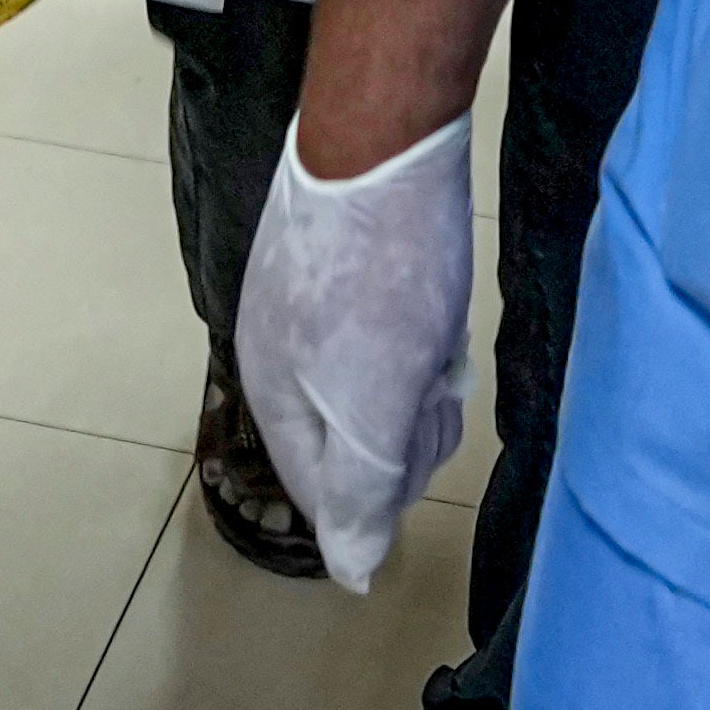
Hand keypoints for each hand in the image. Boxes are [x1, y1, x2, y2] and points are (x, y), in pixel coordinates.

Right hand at [231, 117, 471, 585]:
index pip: (330, 497)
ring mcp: (304, 309)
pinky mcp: (338, 269)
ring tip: (435, 327)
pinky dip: (423, 327)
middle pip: (358, 444)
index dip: (389, 482)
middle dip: (409, 421)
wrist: (382, 136)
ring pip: (379, 387)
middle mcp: (278, 359)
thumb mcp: (373, 403)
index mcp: (274, 399)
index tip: (422, 427)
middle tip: (430, 370)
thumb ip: (359, 490)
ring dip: (421, 373)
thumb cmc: (380, 276)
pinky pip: (388, 333)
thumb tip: (354, 573)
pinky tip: (435, 296)